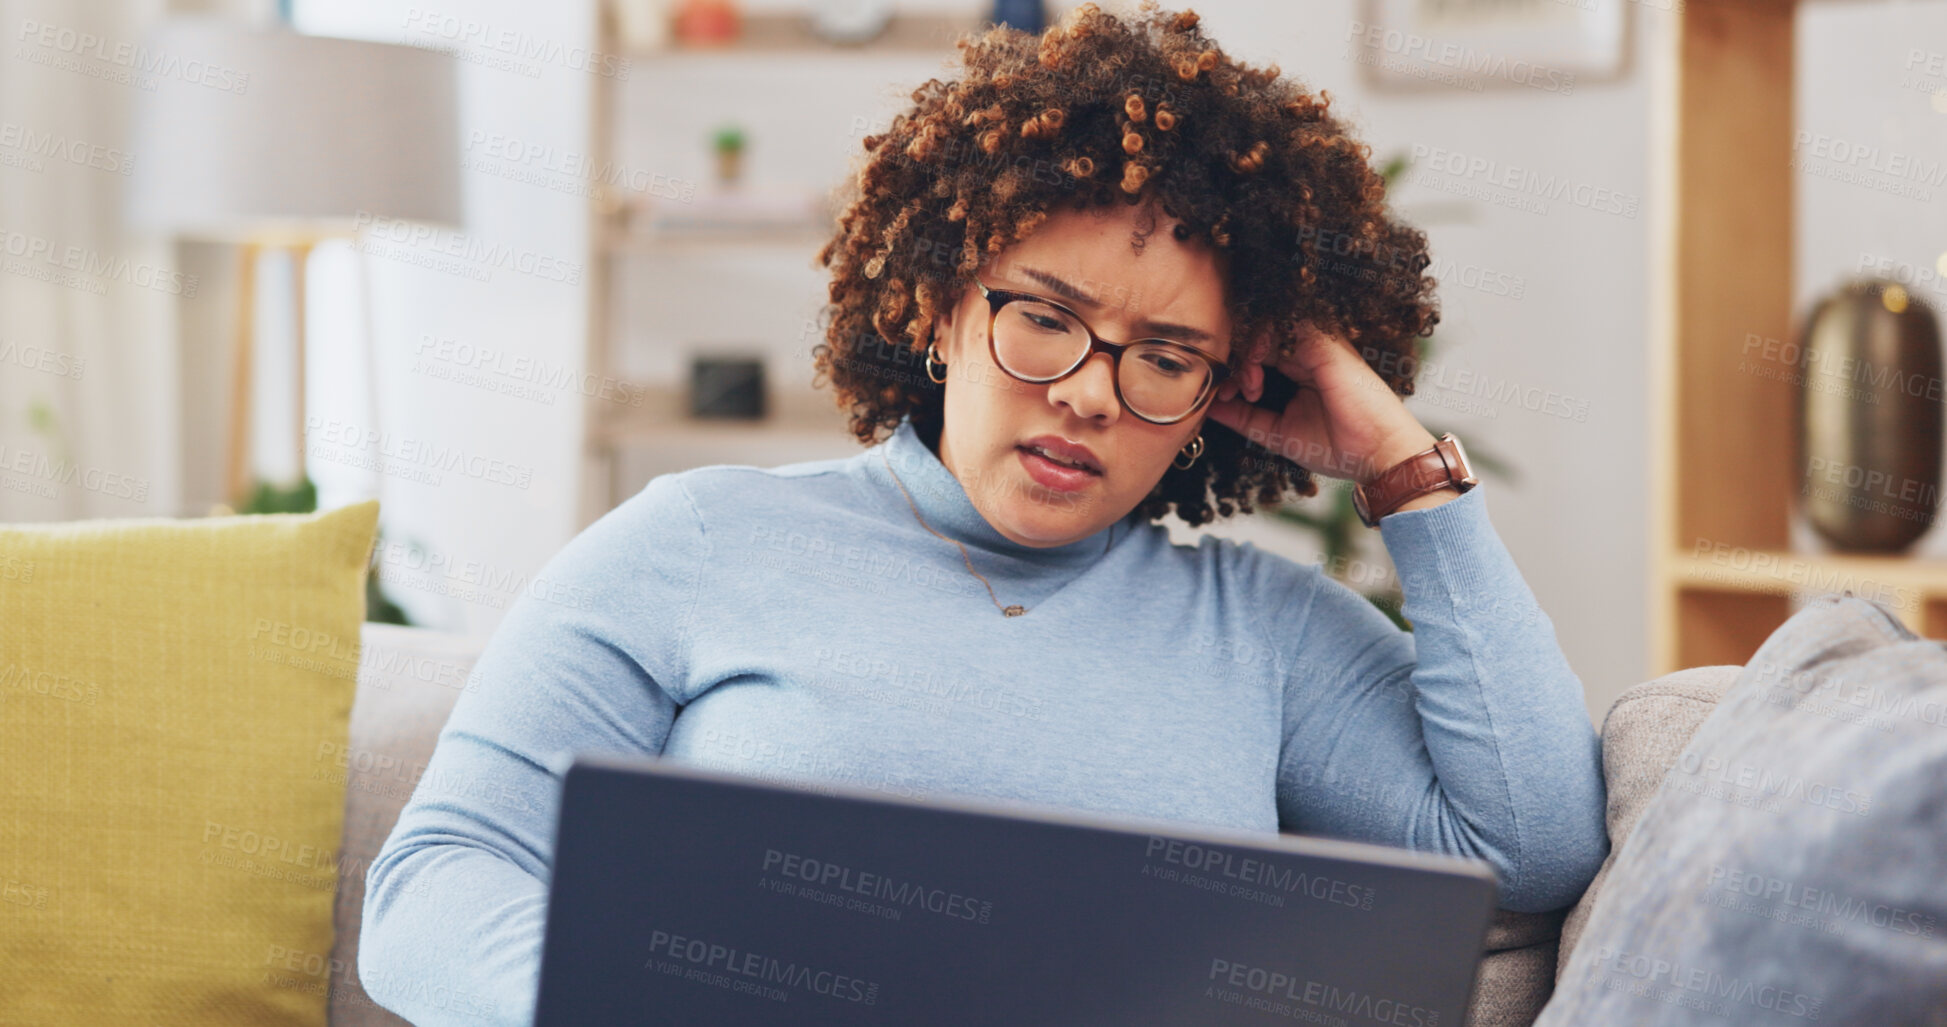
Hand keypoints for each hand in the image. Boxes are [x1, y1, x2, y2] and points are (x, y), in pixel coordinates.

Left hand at [1204, 321, 1435, 483]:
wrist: (1377, 456)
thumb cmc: (1338, 446)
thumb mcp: (1277, 433)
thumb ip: (1244, 417)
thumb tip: (1209, 408)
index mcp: (1299, 368)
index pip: (1255, 351)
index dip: (1233, 368)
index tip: (1222, 396)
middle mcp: (1307, 351)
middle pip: (1256, 335)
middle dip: (1234, 361)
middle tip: (1228, 391)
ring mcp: (1317, 345)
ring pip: (1265, 326)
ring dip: (1245, 354)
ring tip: (1248, 387)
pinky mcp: (1324, 344)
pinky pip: (1282, 326)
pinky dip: (1259, 345)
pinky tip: (1255, 375)